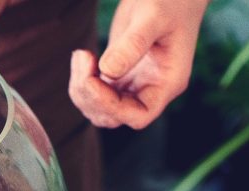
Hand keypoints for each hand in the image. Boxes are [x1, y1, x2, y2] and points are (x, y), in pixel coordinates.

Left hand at [69, 0, 207, 128]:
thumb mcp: (153, 17)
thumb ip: (133, 44)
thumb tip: (107, 70)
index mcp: (167, 83)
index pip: (139, 115)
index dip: (112, 107)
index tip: (93, 80)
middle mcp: (150, 89)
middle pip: (113, 116)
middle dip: (91, 95)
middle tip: (82, 59)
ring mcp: (133, 84)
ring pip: (100, 108)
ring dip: (82, 89)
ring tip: (81, 55)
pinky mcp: (119, 74)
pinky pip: (95, 93)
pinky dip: (82, 81)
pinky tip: (82, 56)